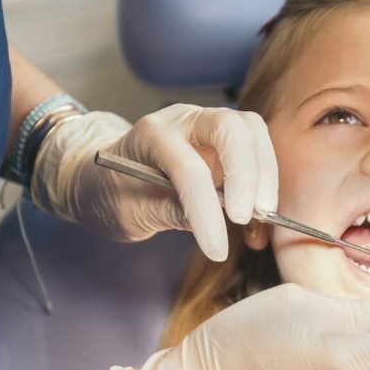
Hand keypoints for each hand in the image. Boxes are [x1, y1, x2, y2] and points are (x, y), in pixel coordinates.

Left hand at [31, 105, 277, 260]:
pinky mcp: (225, 142)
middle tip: (247, 216)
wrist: (104, 177)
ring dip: (264, 173)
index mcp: (151, 135)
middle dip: (246, 174)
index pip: (187, 168)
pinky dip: (265, 180)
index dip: (206, 210)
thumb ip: (168, 213)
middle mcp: (184, 120)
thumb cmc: (111, 193)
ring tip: (261, 216)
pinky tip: (258, 217)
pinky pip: (255, 149)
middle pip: (230, 128)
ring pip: (252, 131)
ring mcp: (207, 126)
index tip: (216, 249)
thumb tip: (212, 224)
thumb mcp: (128, 213)